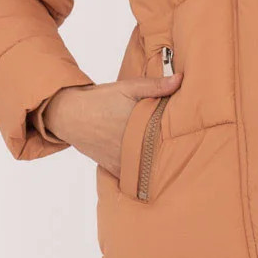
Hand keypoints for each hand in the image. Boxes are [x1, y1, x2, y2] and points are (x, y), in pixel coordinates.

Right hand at [45, 71, 183, 177]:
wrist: (69, 114)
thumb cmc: (100, 99)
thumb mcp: (128, 87)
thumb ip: (155, 86)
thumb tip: (180, 80)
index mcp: (139, 127)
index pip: (167, 138)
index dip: (179, 139)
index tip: (189, 139)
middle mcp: (131, 147)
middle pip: (159, 155)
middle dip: (169, 153)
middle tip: (182, 152)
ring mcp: (121, 160)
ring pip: (146, 168)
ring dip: (155, 165)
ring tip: (166, 161)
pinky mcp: (112, 167)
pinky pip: (131, 177)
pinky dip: (139, 174)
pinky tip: (148, 170)